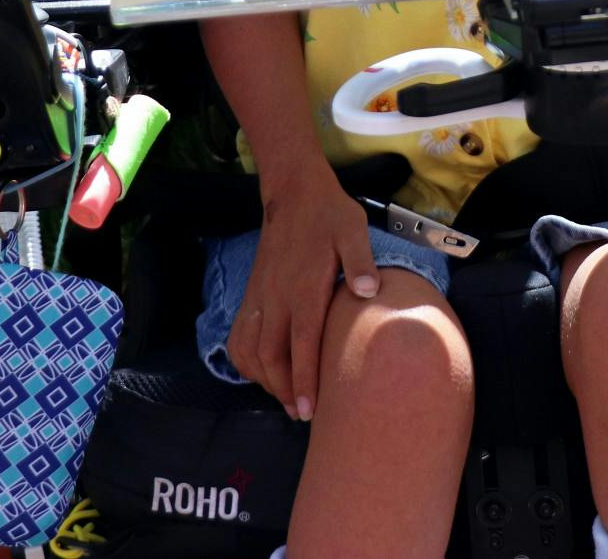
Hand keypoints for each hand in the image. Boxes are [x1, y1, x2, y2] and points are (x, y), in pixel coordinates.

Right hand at [225, 171, 379, 420]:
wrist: (293, 191)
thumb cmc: (328, 214)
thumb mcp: (352, 229)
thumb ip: (360, 260)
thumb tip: (368, 291)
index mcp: (303, 287)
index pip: (301, 343)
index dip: (304, 380)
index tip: (309, 410)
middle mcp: (276, 297)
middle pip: (271, 356)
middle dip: (284, 390)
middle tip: (303, 415)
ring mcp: (260, 297)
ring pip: (251, 350)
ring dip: (265, 380)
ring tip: (286, 398)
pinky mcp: (252, 294)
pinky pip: (239, 336)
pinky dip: (245, 361)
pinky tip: (261, 372)